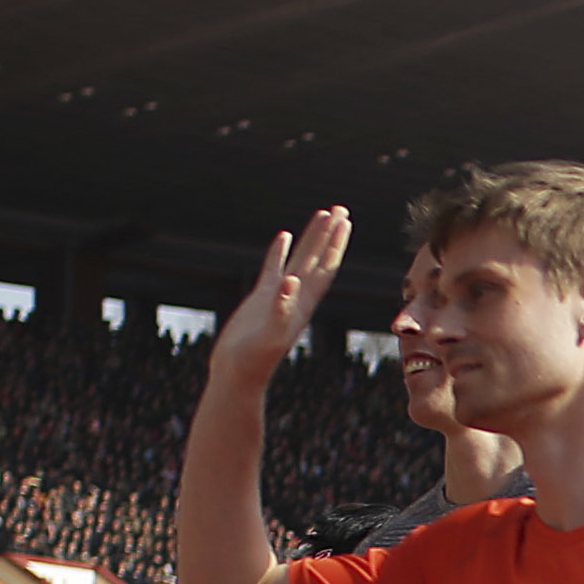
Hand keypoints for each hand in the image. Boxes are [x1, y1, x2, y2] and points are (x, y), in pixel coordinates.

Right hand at [213, 210, 353, 383]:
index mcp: (305, 303)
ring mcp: (280, 295)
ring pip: (300, 258)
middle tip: (341, 209)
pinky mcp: (261, 297)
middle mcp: (297, 296)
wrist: (238, 374)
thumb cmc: (255, 360)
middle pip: (318, 257)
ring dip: (311, 237)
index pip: (325, 266)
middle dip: (330, 234)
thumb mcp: (272, 333)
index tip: (344, 220)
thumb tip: (292, 281)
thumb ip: (282, 308)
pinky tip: (283, 236)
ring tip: (321, 214)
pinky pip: (274, 267)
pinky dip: (279, 251)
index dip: (334, 243)